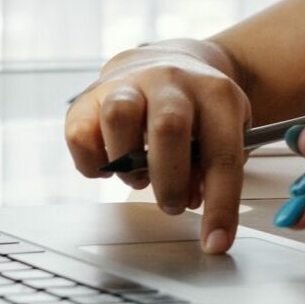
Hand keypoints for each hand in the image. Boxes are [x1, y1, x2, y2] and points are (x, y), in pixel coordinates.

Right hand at [62, 43, 248, 253]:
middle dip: (169, 180)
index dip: (221, 205)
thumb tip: (191, 199)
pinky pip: (80, 133)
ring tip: (139, 176)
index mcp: (215, 93)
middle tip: (173, 204)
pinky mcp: (90, 96)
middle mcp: (171, 81)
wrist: (167, 60)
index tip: (215, 243)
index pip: (221, 153)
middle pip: (168, 126)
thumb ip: (213, 168)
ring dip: (127, 165)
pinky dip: (92, 162)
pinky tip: (110, 163)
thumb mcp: (224, 130)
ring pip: (119, 117)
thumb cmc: (198, 109)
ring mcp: (128, 84)